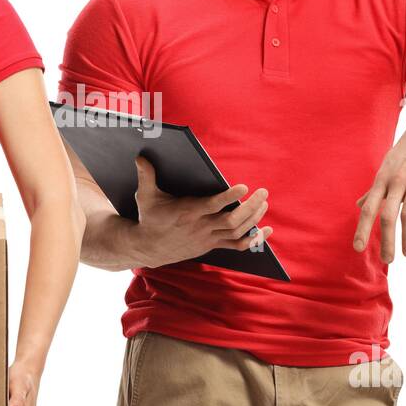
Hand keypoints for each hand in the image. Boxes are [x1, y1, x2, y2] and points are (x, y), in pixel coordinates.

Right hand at [132, 155, 272, 268]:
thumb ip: (146, 176)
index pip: (212, 206)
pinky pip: (236, 245)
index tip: (244, 187)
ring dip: (253, 219)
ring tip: (264, 204)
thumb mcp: (145, 197)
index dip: (229, 197)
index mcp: (187, 213)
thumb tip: (140, 157)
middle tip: (263, 193)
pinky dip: (252, 240)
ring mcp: (207, 239)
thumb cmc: (149, 218)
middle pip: (231, 220)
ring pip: (236, 232)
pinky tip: (265, 231)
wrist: (148, 248)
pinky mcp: (211, 246)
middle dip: (250, 207)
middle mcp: (199, 227)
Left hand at [353, 128, 405, 262]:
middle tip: (388, 260)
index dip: (362, 229)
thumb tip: (358, 206)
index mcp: (382, 181)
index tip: (358, 248)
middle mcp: (396, 182)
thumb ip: (373, 191)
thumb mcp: (386, 168)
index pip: (369, 209)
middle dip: (387, 241)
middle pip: (388, 216)